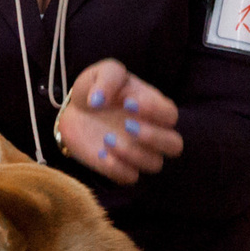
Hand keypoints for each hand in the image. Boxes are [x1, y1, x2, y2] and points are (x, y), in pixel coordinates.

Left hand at [55, 58, 183, 184]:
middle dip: (154, 138)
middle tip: (127, 125)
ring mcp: (138, 152)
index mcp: (154, 107)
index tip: (128, 103)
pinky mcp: (122, 168)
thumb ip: (108, 78)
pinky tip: (102, 154)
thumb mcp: (102, 73)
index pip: (170, 114)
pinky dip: (118, 168)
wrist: (75, 111)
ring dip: (132, 153)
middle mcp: (152, 132)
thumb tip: (99, 99)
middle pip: (174, 145)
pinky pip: (130, 177)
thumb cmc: (96, 89)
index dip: (155, 111)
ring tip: (107, 139)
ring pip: (154, 164)